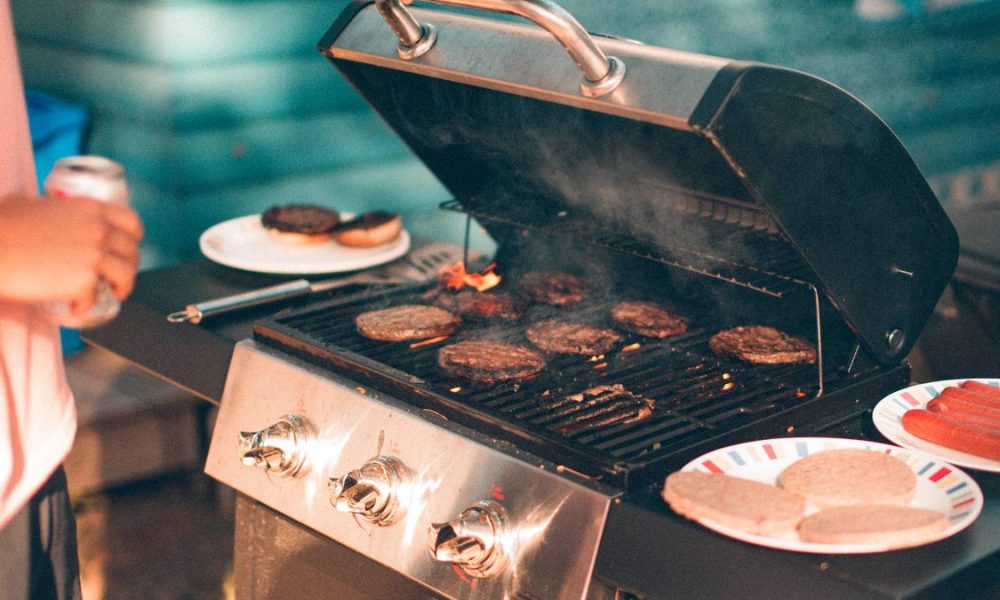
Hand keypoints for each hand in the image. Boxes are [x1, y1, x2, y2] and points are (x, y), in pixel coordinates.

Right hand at [0, 194, 143, 314]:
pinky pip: (94, 299)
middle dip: (127, 265)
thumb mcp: (37, 204)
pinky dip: (84, 305)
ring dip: (121, 287)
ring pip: (126, 276)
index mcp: (91, 209)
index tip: (126, 248)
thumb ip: (60, 211)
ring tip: (109, 294)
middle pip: (131, 252)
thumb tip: (59, 216)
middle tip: (116, 276)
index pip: (131, 221)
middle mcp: (98, 230)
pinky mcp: (83, 281)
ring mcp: (94, 256)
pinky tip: (73, 305)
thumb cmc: (1, 225)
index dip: (133, 238)